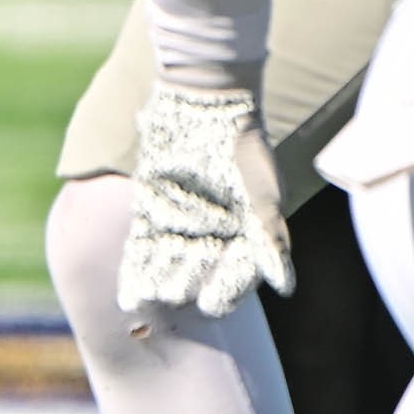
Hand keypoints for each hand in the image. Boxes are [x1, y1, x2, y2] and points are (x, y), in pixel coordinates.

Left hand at [120, 83, 291, 316]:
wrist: (204, 107)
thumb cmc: (242, 151)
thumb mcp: (262, 195)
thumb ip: (270, 239)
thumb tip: (285, 287)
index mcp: (248, 233)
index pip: (239, 273)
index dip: (227, 291)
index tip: (212, 305)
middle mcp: (216, 233)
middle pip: (200, 270)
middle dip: (186, 284)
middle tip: (172, 294)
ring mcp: (183, 223)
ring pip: (169, 262)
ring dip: (156, 282)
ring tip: (144, 301)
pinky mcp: (152, 211)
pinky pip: (143, 246)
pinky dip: (136, 268)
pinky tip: (127, 294)